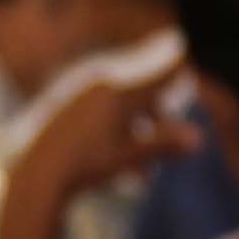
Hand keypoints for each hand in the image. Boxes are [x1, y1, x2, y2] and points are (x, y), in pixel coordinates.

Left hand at [15, 64, 198, 199]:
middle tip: (161, 147)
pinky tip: (111, 163)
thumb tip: (199, 137)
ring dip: (134, 135)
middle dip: (155, 122)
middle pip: (139, 97)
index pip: (156, 77)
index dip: (173, 71)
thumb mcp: (131, 157)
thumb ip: (164, 144)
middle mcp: (100, 89)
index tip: (185, 64)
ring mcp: (81, 98)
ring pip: (119, 110)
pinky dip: (113, 134)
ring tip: (138, 174)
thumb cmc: (88, 164)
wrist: (40, 174)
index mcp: (120, 95)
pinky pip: (99, 116)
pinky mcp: (66, 111)